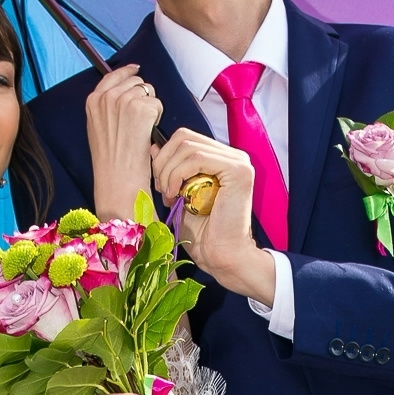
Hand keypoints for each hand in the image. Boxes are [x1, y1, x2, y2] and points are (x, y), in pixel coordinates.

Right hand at [83, 65, 164, 219]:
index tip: (136, 69)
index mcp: (94, 100)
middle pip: (135, 82)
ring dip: (150, 107)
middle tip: (139, 121)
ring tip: (141, 130)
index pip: (113, 75)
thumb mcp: (98, 129)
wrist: (117, 179)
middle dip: (142, 96)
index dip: (128, 72)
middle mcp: (108, 96)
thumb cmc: (110, 161)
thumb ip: (107, 108)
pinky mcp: (142, 109)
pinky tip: (147, 134)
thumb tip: (124, 94)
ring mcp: (125, 101)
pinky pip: (157, 104)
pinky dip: (157, 118)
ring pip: (148, 92)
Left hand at [152, 127, 276, 305]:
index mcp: (221, 159)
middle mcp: (233, 156)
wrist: (222, 256)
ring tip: (170, 196)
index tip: (160, 185)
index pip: (184, 138)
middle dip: (163, 163)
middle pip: (183, 137)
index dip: (164, 157)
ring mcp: (238, 161)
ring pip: (187, 147)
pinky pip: (197, 159)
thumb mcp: (179, 194)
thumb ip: (170, 170)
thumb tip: (155, 146)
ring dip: (169, 172)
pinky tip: (177, 194)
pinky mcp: (238, 170)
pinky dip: (178, 175)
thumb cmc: (203, 233)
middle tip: (162, 190)